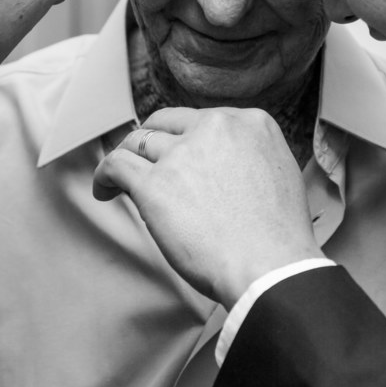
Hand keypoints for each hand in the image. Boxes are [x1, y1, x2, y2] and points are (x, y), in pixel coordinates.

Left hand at [93, 107, 323, 306]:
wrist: (270, 267)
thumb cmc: (277, 237)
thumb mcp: (280, 173)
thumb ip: (250, 156)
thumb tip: (226, 163)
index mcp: (251, 123)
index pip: (202, 119)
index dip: (184, 137)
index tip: (178, 154)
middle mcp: (216, 128)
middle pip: (167, 123)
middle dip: (153, 141)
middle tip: (146, 162)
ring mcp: (183, 154)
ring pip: (139, 141)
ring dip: (127, 159)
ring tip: (119, 179)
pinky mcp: (155, 183)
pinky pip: (116, 164)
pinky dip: (105, 175)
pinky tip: (105, 189)